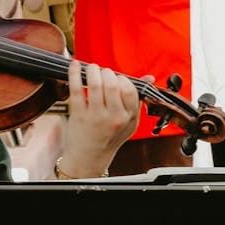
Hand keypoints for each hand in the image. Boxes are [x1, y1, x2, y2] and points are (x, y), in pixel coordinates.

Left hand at [60, 61, 144, 177]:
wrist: (90, 157)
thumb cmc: (109, 138)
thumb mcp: (129, 121)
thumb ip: (137, 99)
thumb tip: (149, 78)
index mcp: (129, 117)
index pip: (130, 90)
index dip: (122, 79)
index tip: (116, 77)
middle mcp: (114, 117)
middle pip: (113, 85)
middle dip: (107, 72)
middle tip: (102, 71)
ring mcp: (96, 116)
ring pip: (95, 85)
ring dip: (92, 70)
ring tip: (91, 68)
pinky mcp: (79, 115)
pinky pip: (76, 90)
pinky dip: (74, 74)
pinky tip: (74, 67)